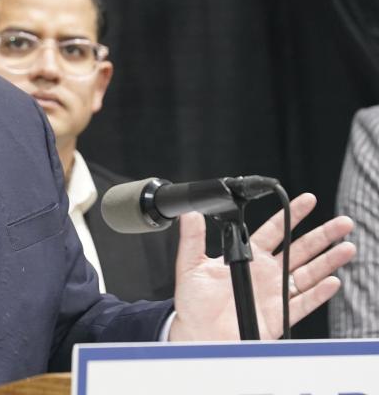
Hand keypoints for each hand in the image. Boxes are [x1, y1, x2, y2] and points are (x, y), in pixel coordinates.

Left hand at [169, 192, 355, 340]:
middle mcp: (265, 272)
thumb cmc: (194, 304)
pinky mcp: (279, 315)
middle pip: (299, 249)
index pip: (273, 231)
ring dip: (328, 261)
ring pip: (308, 273)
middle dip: (321, 235)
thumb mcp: (190, 266)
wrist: (197, 334)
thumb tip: (189, 214)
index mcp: (246, 257)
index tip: (306, 200)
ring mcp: (275, 293)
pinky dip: (319, 294)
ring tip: (346, 247)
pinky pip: (303, 303)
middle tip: (341, 223)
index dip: (290, 215)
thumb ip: (192, 239)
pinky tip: (332, 282)